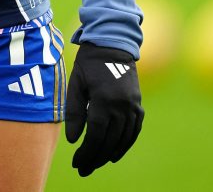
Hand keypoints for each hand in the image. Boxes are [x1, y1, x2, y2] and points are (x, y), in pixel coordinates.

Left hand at [65, 41, 143, 176]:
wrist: (113, 44)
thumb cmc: (89, 62)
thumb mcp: (76, 83)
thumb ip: (75, 111)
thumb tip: (74, 140)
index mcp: (104, 100)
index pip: (96, 135)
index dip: (86, 152)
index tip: (77, 163)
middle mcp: (122, 107)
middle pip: (109, 142)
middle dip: (95, 158)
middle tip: (83, 169)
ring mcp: (133, 107)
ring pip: (123, 140)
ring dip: (109, 155)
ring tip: (95, 163)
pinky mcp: (138, 105)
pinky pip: (134, 131)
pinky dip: (125, 144)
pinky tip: (114, 154)